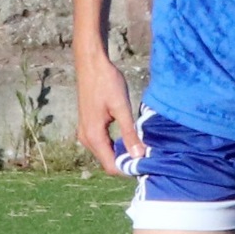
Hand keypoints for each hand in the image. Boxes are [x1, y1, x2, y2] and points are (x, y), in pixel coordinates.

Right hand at [74, 46, 141, 174]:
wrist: (91, 64)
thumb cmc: (106, 82)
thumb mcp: (121, 107)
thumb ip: (129, 133)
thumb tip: (139, 155)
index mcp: (93, 136)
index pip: (112, 166)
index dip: (129, 169)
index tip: (148, 165)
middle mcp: (86, 138)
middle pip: (108, 162)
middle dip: (128, 163)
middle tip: (149, 157)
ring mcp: (85, 132)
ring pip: (106, 154)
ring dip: (123, 154)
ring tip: (142, 148)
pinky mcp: (88, 126)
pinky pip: (103, 144)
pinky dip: (117, 145)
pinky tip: (132, 139)